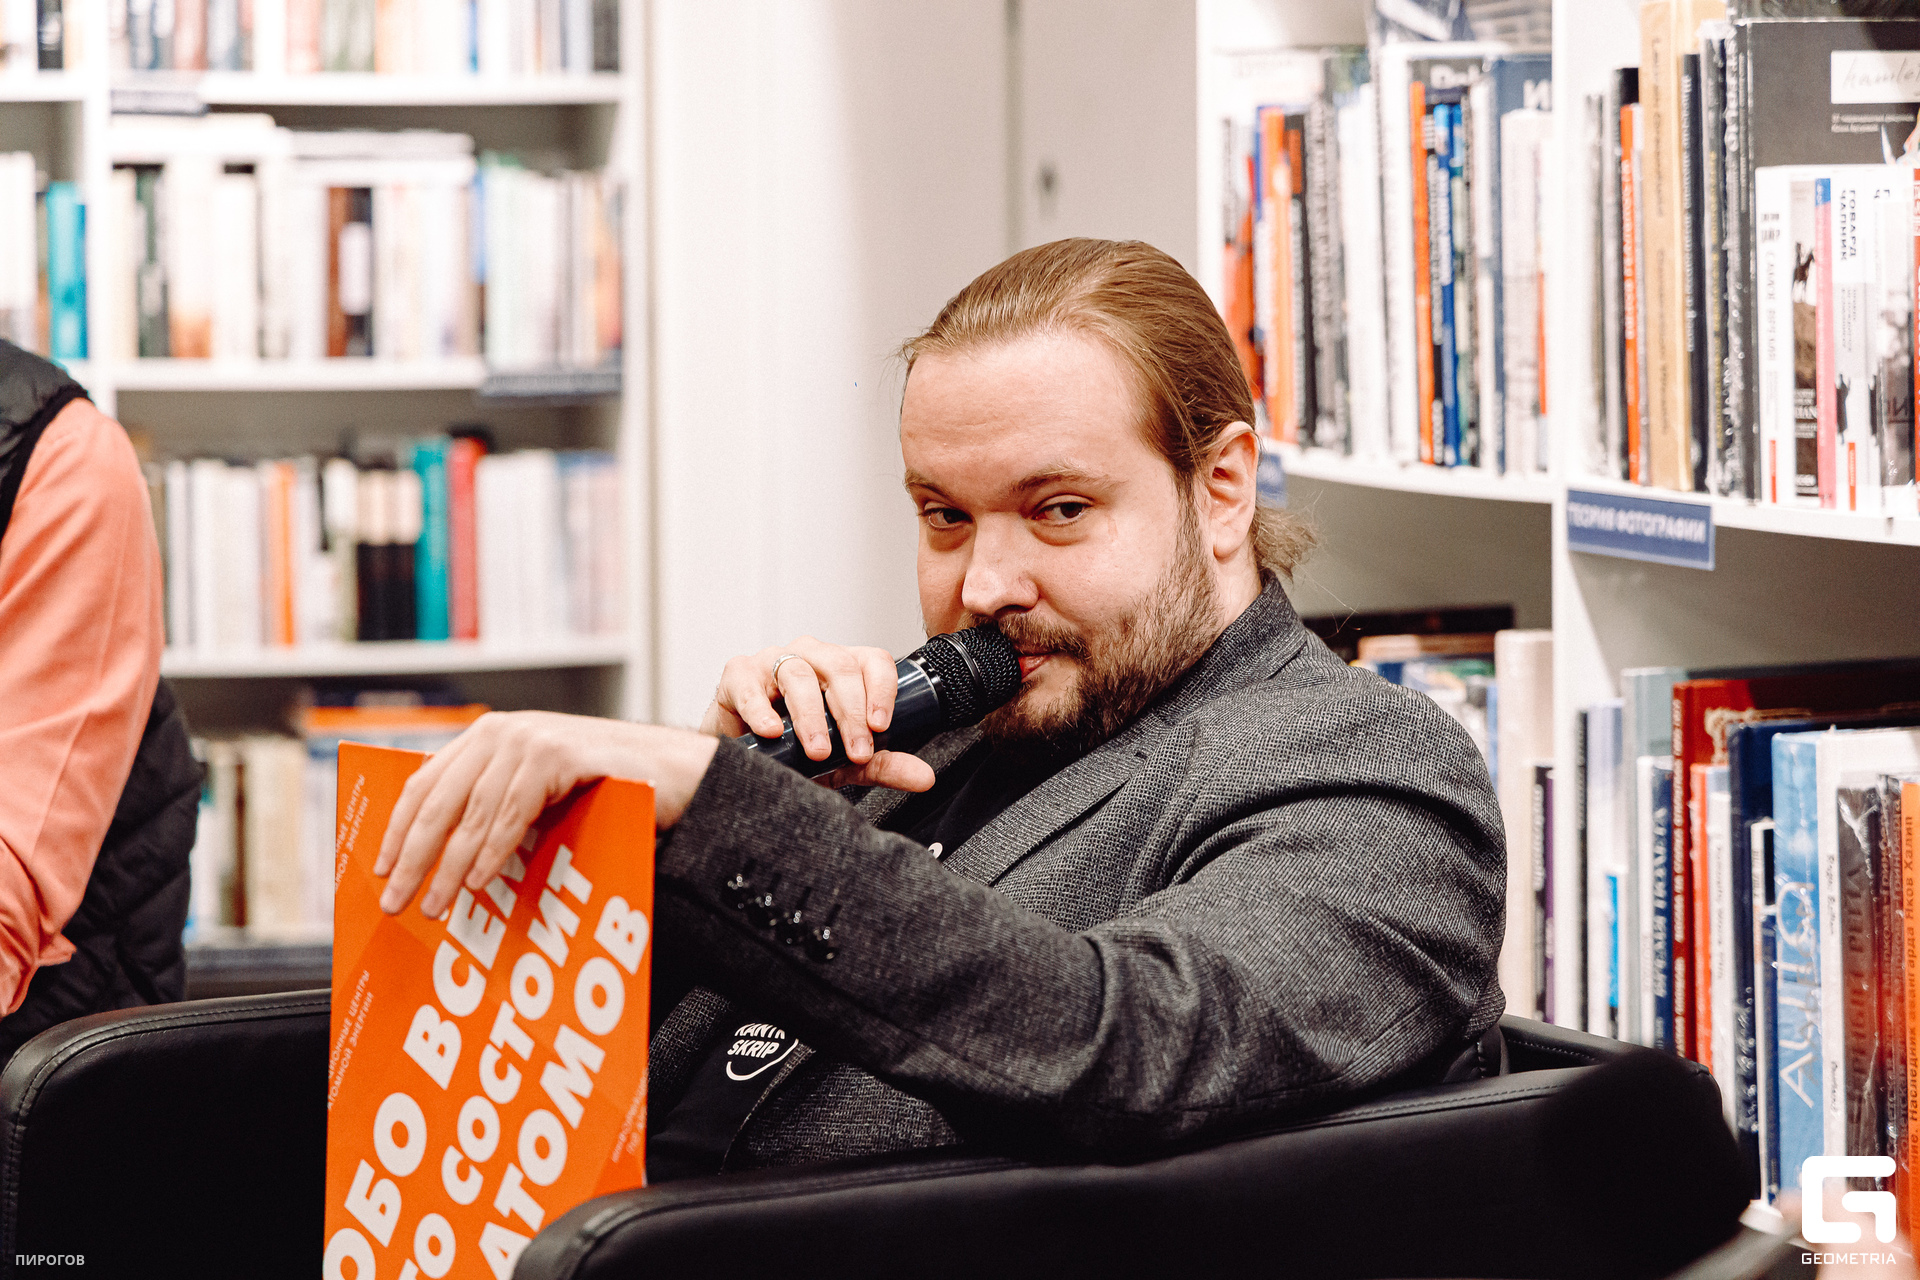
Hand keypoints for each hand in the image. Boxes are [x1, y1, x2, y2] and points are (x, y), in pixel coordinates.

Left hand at [373, 711, 718, 915]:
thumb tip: (440, 865)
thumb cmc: (609, 792)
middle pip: (439, 800)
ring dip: (449, 868)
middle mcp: (503, 731)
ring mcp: (532, 738)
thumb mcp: (539, 798)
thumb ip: (495, 810)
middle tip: (396, 902)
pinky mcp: (560, 754)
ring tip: (435, 906)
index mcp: (490, 737)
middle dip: (413, 858)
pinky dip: (493, 853)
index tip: (380, 870)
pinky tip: (480, 884)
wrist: (677, 774)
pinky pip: (513, 814)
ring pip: (472, 813)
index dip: (398, 830)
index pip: (424, 783)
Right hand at [700, 637, 934, 793]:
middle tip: (856, 751)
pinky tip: (772, 731)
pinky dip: (762, 708)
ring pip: (799, 673)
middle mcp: (811, 656)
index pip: (872, 661)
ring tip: (818, 749)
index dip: (881, 689)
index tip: (881, 726)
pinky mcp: (738, 675)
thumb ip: (883, 764)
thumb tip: (925, 778)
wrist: (745, 755)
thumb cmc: (794, 748)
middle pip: (840, 667)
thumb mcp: (844, 760)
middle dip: (851, 712)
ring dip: (812, 715)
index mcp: (841, 668)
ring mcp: (773, 661)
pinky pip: (750, 685)